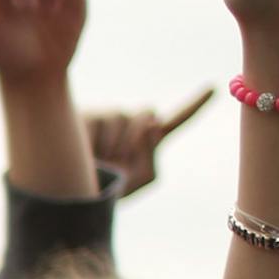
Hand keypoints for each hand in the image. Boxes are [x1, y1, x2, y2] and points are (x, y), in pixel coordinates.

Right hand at [85, 88, 213, 198]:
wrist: (65, 191)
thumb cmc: (100, 189)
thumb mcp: (136, 181)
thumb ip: (152, 157)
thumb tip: (149, 124)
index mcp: (145, 140)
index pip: (174, 121)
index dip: (194, 105)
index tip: (214, 87)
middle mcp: (128, 122)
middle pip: (148, 114)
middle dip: (137, 137)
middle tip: (117, 162)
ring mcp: (107, 116)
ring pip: (124, 119)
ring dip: (114, 145)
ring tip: (96, 163)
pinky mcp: (87, 115)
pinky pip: (103, 122)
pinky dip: (98, 141)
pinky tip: (84, 153)